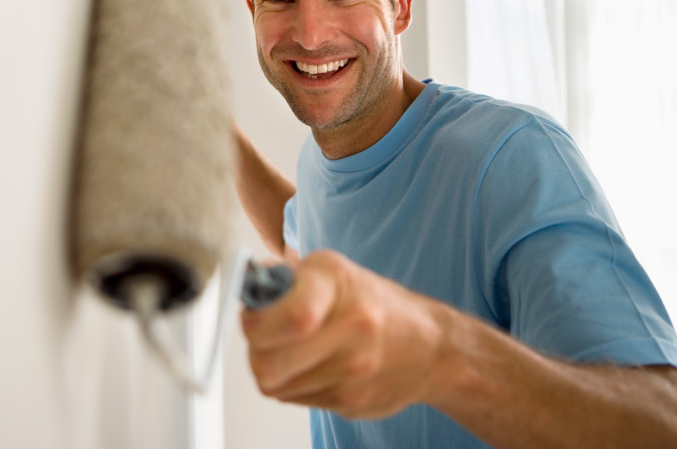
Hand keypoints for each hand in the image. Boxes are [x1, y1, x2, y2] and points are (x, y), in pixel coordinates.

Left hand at [240, 250, 446, 418]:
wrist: (433, 348)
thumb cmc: (371, 303)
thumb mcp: (330, 272)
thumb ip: (282, 278)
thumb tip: (243, 283)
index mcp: (338, 283)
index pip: (290, 317)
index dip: (257, 321)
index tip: (254, 315)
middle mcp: (352, 327)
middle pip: (267, 362)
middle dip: (256, 349)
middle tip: (267, 336)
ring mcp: (353, 371)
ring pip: (274, 384)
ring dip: (273, 367)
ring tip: (294, 348)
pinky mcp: (351, 404)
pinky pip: (294, 398)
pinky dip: (293, 383)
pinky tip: (314, 365)